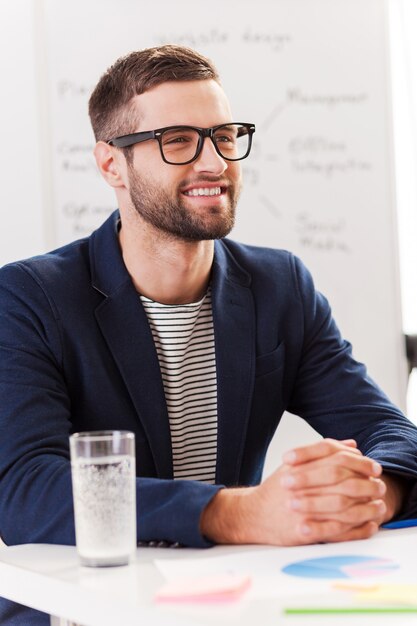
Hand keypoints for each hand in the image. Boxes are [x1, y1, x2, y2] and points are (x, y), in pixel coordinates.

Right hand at [200, 438, 385, 545]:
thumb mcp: (295, 465)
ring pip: (342, 505)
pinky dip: (357, 529)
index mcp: (298, 467)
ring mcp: (301, 509)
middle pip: (341, 480)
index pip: (334, 458)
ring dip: (364, 506)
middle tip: (378, 485)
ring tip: (377, 505)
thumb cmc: (276, 489)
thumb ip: (323, 454)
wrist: (252, 515)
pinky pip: (337, 531)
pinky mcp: (304, 532)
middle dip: (364, 482)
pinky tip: (367, 525)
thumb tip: (351, 445)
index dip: (357, 461)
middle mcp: (299, 486)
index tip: (373, 466)